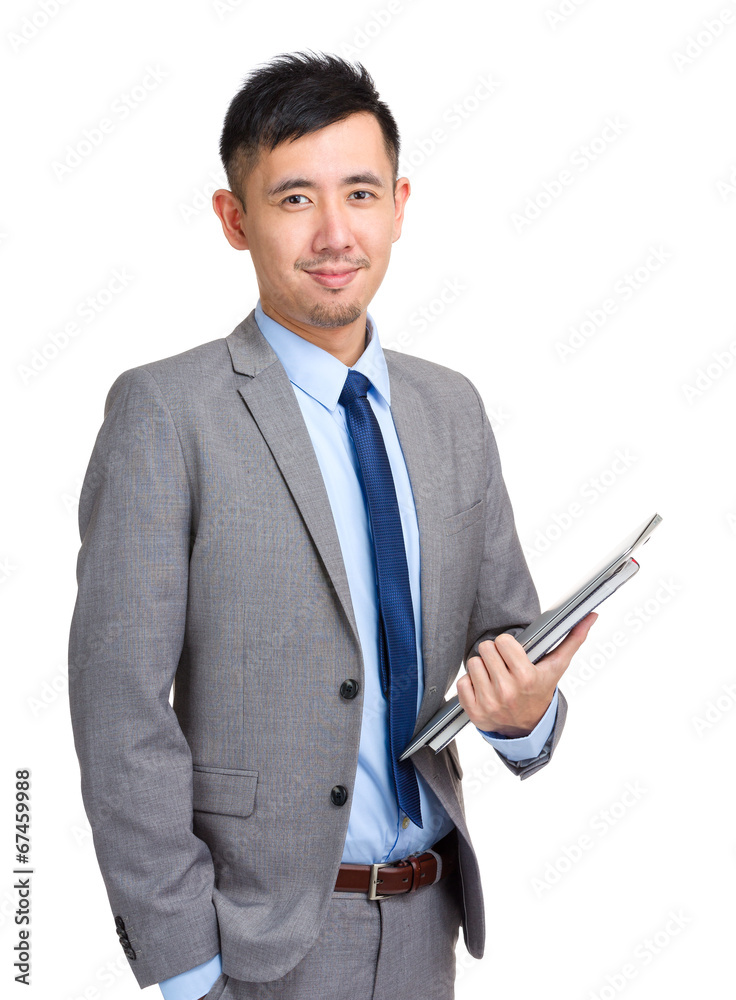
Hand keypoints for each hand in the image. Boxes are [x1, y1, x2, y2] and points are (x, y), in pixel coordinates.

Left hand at [456, 612, 597, 735]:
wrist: (529, 728)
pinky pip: (461, 682)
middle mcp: (507, 691)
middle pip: (485, 649)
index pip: (503, 641)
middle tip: (503, 665)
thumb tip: (590, 616)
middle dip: (494, 654)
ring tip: (494, 676)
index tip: (513, 653)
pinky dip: (470, 684)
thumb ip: (573, 639)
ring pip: (472, 663)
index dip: (507, 645)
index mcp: (526, 677)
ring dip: (482, 668)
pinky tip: (483, 688)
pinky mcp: (475, 712)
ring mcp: (490, 703)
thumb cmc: (541, 691)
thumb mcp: (556, 667)